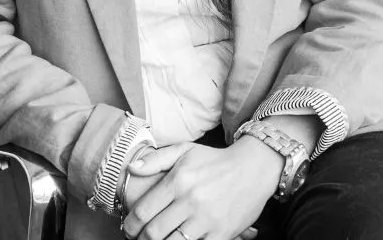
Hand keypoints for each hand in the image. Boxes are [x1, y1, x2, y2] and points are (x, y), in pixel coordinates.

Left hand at [121, 140, 280, 239]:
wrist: (254, 168)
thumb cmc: (216, 161)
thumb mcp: (185, 151)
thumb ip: (155, 159)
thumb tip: (131, 168)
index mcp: (178, 181)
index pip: (144, 211)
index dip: (130, 225)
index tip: (128, 229)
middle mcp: (191, 200)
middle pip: (154, 232)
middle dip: (141, 239)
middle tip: (138, 239)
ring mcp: (207, 219)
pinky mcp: (221, 233)